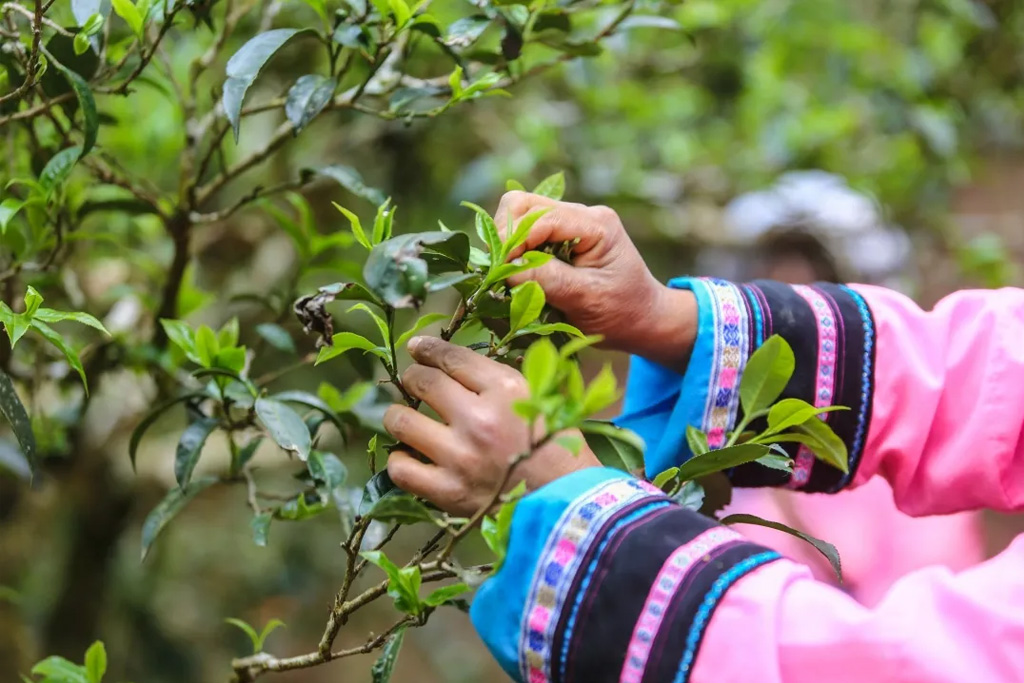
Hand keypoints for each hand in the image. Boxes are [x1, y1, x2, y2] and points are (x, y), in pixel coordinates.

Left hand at [383, 337, 599, 515]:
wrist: (568, 503)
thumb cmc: (557, 447)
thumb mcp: (540, 396)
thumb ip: (499, 377)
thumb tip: (456, 362)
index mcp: (506, 390)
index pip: (452, 358)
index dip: (428, 349)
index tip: (416, 347)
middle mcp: (480, 419)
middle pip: (422, 382)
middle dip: (411, 378)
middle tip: (412, 382)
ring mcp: (461, 457)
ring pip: (401, 421)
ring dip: (398, 415)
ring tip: (405, 418)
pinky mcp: (449, 492)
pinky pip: (402, 470)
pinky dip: (400, 460)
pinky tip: (409, 456)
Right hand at [495, 191, 696, 371]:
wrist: (643, 319)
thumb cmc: (621, 312)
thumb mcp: (585, 298)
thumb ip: (546, 279)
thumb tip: (506, 268)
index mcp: (596, 224)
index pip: (540, 217)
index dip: (513, 240)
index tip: (499, 271)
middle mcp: (584, 214)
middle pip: (524, 205)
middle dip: (506, 235)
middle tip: (500, 270)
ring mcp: (573, 221)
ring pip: (522, 214)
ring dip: (509, 242)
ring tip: (508, 272)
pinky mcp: (564, 234)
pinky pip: (529, 230)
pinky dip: (517, 248)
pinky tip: (520, 271)